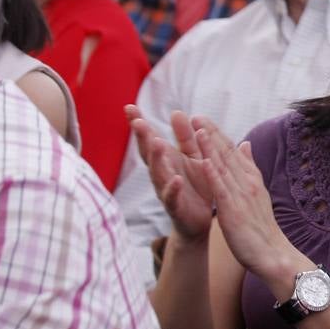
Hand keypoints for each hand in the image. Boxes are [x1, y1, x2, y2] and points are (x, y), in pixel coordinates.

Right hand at [126, 105, 211, 240]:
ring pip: (157, 173)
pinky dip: (173, 188)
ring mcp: (166, 190)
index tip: (129, 107)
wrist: (199, 221)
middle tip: (138, 121)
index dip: (138, 124)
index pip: (149, 139)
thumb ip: (185, 137)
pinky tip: (176, 179)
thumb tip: (176, 112)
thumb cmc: (194, 185)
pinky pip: (172, 198)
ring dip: (156, 158)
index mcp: (166, 159)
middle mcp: (161, 173)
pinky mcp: (176, 207)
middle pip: (149, 154)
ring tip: (156, 142)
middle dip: (143, 138)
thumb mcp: (192, 157)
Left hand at [181, 117, 300, 287]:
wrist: (273, 254)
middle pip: (227, 155)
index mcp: (250, 180)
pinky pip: (222, 190)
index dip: (217, 135)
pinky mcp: (234, 211)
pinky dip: (213, 174)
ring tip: (198, 130)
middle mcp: (247, 183)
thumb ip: (249, 168)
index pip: (233, 153)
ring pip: (223, 168)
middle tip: (196, 116)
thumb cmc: (262, 227)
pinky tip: (204, 161)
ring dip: (210, 148)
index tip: (203, 119)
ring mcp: (241, 196)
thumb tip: (245, 144)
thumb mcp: (257, 193)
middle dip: (211, 134)